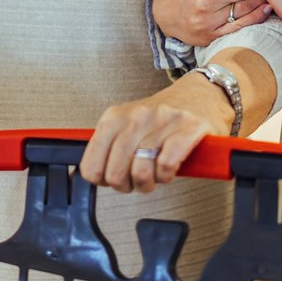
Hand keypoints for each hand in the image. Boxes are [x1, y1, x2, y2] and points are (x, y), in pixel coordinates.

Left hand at [80, 74, 235, 193]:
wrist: (202, 94)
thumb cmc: (161, 119)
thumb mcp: (126, 127)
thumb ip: (107, 149)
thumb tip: (80, 177)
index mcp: (114, 118)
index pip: (91, 165)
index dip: (103, 181)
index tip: (113, 180)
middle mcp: (136, 117)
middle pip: (116, 172)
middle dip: (126, 185)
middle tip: (136, 182)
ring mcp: (163, 121)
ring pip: (141, 170)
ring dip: (149, 183)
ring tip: (155, 177)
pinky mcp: (189, 128)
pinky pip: (166, 163)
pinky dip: (166, 175)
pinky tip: (169, 171)